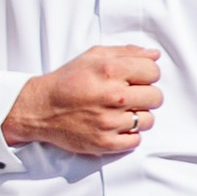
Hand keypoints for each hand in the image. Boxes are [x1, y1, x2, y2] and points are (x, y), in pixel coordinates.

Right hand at [2, 45, 162, 156]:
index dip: (147, 74)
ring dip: (138, 116)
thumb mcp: (92, 56)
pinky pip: (136, 140)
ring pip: (148, 120)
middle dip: (146, 94)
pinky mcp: (105, 143)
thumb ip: (126, 52)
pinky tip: (116, 126)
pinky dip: (129, 134)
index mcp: (110, 70)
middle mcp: (112, 96)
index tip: (137, 78)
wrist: (41, 109)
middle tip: (130, 95)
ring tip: (121, 112)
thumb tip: (154, 55)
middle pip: (156, 97)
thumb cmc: (68, 81)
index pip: (153, 71)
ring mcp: (109, 122)